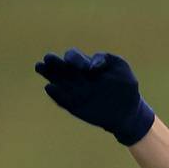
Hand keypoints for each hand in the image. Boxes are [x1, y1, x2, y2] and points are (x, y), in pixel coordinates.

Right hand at [36, 49, 155, 144]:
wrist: (128, 111)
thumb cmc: (125, 86)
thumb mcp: (121, 68)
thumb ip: (106, 60)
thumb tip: (92, 65)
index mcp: (85, 65)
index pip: (73, 56)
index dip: (73, 58)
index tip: (83, 67)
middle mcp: (75, 76)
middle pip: (59, 66)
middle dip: (53, 61)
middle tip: (48, 59)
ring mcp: (72, 91)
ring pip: (55, 80)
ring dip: (47, 73)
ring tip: (40, 67)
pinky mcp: (72, 106)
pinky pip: (61, 99)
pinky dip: (55, 94)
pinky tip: (50, 87)